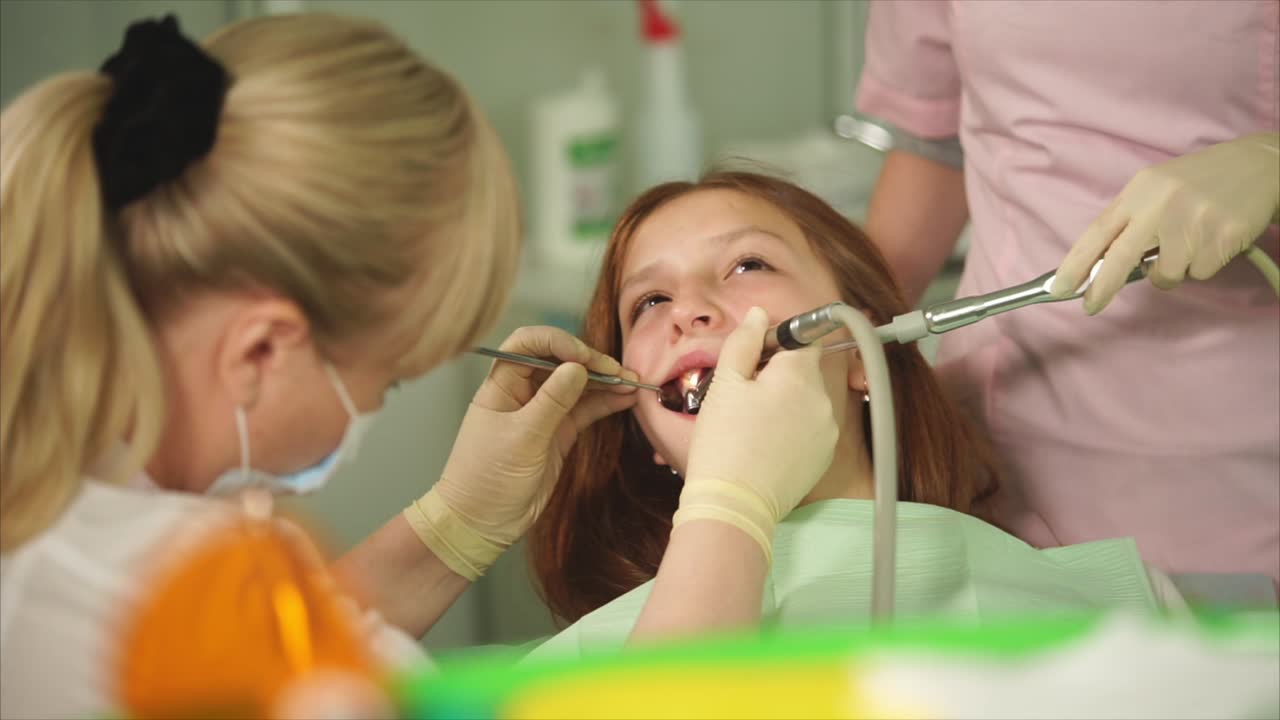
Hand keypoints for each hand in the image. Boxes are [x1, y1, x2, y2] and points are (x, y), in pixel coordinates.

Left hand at [404, 327, 637, 579]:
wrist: (480, 523)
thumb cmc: (486, 479)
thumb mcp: (521, 438)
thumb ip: (551, 402)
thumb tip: (577, 368)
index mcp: (501, 384)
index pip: (528, 344)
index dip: (558, 342)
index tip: (583, 358)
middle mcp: (522, 392)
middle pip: (558, 361)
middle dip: (590, 362)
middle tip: (618, 372)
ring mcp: (542, 413)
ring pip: (576, 386)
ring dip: (604, 382)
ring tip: (632, 383)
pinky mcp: (558, 434)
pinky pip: (584, 410)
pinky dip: (605, 403)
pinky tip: (626, 398)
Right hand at [675, 307, 838, 561]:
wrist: (734, 504)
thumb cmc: (724, 443)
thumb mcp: (724, 385)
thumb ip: (744, 342)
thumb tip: (759, 314)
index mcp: (799, 376)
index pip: (803, 339)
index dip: (777, 342)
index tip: (754, 357)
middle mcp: (823, 400)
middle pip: (805, 371)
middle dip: (778, 374)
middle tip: (744, 394)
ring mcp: (827, 431)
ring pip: (808, 400)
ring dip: (786, 402)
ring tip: (752, 424)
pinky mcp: (823, 457)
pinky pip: (811, 429)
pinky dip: (792, 429)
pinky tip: (764, 444)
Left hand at [1051, 133, 1279, 313]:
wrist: (1260, 165)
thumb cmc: (1198, 184)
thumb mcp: (1157, 190)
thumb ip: (1130, 223)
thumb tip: (1099, 268)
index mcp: (1139, 191)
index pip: (1098, 231)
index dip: (1075, 263)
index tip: (1059, 287)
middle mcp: (1162, 204)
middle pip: (1120, 258)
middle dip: (1102, 287)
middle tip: (1090, 307)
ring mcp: (1193, 221)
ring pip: (1165, 274)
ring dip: (1174, 270)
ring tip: (1191, 241)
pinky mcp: (1222, 236)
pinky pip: (1197, 273)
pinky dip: (1203, 265)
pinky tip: (1214, 240)